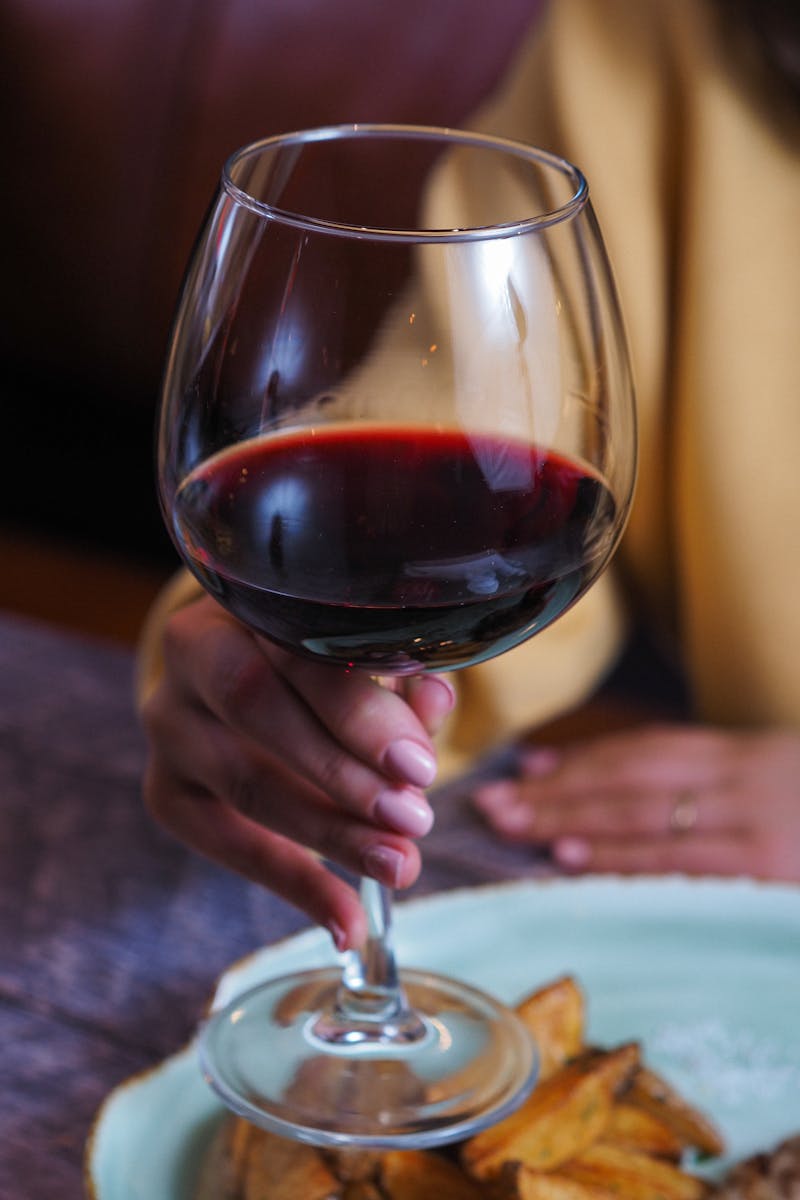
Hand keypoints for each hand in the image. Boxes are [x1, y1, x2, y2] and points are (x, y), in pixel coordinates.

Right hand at [141, 596, 454, 949]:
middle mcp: (191, 655)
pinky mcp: (166, 789)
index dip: (356, 709)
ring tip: (399, 865)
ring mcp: (169, 725)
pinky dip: (294, 886)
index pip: (294, 650)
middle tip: (412, 819)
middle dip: (343, 772)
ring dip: (330, 834)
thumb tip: (432, 704)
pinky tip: (347, 924)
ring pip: (245, 782)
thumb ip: (397, 676)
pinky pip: (227, 844)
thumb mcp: (360, 652)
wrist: (242, 666)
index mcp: (245, 600)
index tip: (418, 764)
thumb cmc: (319, 657)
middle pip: (258, 708)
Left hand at [472, 723, 799, 881]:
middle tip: (492, 802)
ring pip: (641, 817)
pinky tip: (568, 859)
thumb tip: (621, 789)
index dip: (580, 761)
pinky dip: (615, 860)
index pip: (645, 754)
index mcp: (744, 756)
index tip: (524, 770)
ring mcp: (753, 825)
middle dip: (556, 792)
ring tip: (512, 825)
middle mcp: (743, 781)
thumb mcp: (774, 782)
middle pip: (630, 781)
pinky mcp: (762, 871)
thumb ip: (709, 784)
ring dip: (567, 822)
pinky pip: (673, 864)